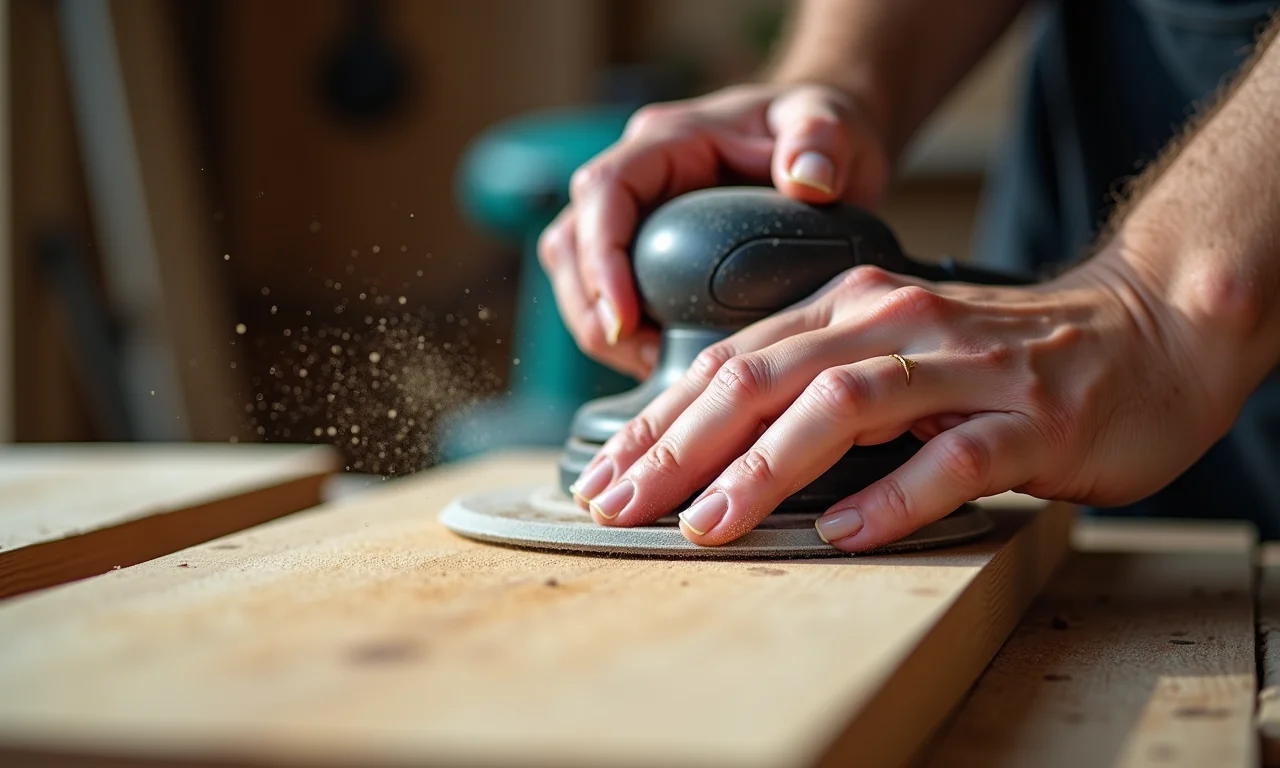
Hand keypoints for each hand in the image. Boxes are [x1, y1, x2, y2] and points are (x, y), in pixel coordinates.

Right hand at [537, 83, 890, 378]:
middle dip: (589, 307)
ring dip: (596, 326)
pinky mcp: (641, 251)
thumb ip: (820, 141)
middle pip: (570, 240)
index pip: (604, 191)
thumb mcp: (830, 123)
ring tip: (652, 368)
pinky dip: (621, 334)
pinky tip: (663, 365)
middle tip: (641, 357)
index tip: (624, 318)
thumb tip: (807, 180)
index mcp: (667, 141)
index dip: (601, 257)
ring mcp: (634, 215)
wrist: (822, 149)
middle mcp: (637, 175)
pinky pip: (603, 294)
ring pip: (574, 273)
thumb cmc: (821, 132)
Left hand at [567, 248, 1226, 551]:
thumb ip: (816, 381)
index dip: (661, 420)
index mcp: (851, 308)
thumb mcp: (893, 352)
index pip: (732, 361)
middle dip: (680, 445)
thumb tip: (714, 445)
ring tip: (708, 523)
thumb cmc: (1002, 357)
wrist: (1142, 333)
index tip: (605, 472)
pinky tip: (843, 533)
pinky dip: (893, 498)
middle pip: (766, 378)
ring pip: (843, 407)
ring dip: (765, 469)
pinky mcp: (1030, 419)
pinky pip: (952, 460)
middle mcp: (896, 324)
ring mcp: (964, 368)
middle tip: (619, 502)